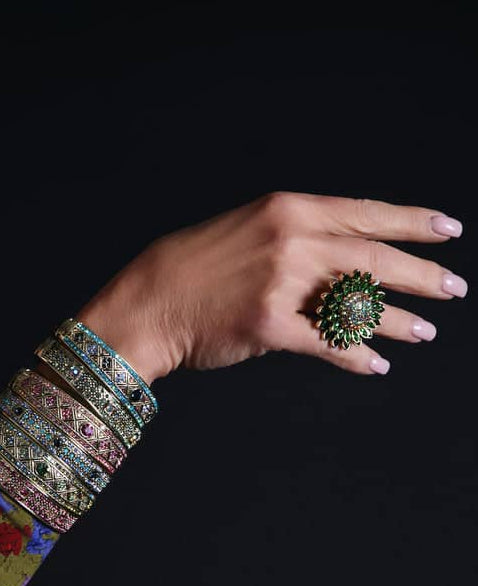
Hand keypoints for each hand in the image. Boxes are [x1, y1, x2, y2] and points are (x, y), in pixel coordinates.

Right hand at [76, 192, 466, 383]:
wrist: (148, 301)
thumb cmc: (195, 268)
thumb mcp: (249, 229)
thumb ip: (298, 236)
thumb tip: (347, 255)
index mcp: (288, 210)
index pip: (366, 213)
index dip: (413, 223)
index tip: (449, 230)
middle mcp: (291, 241)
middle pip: (374, 259)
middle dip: (421, 275)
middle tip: (454, 288)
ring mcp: (281, 284)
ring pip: (358, 304)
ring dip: (398, 321)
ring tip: (426, 331)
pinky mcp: (270, 327)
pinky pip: (329, 345)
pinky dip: (357, 357)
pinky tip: (377, 365)